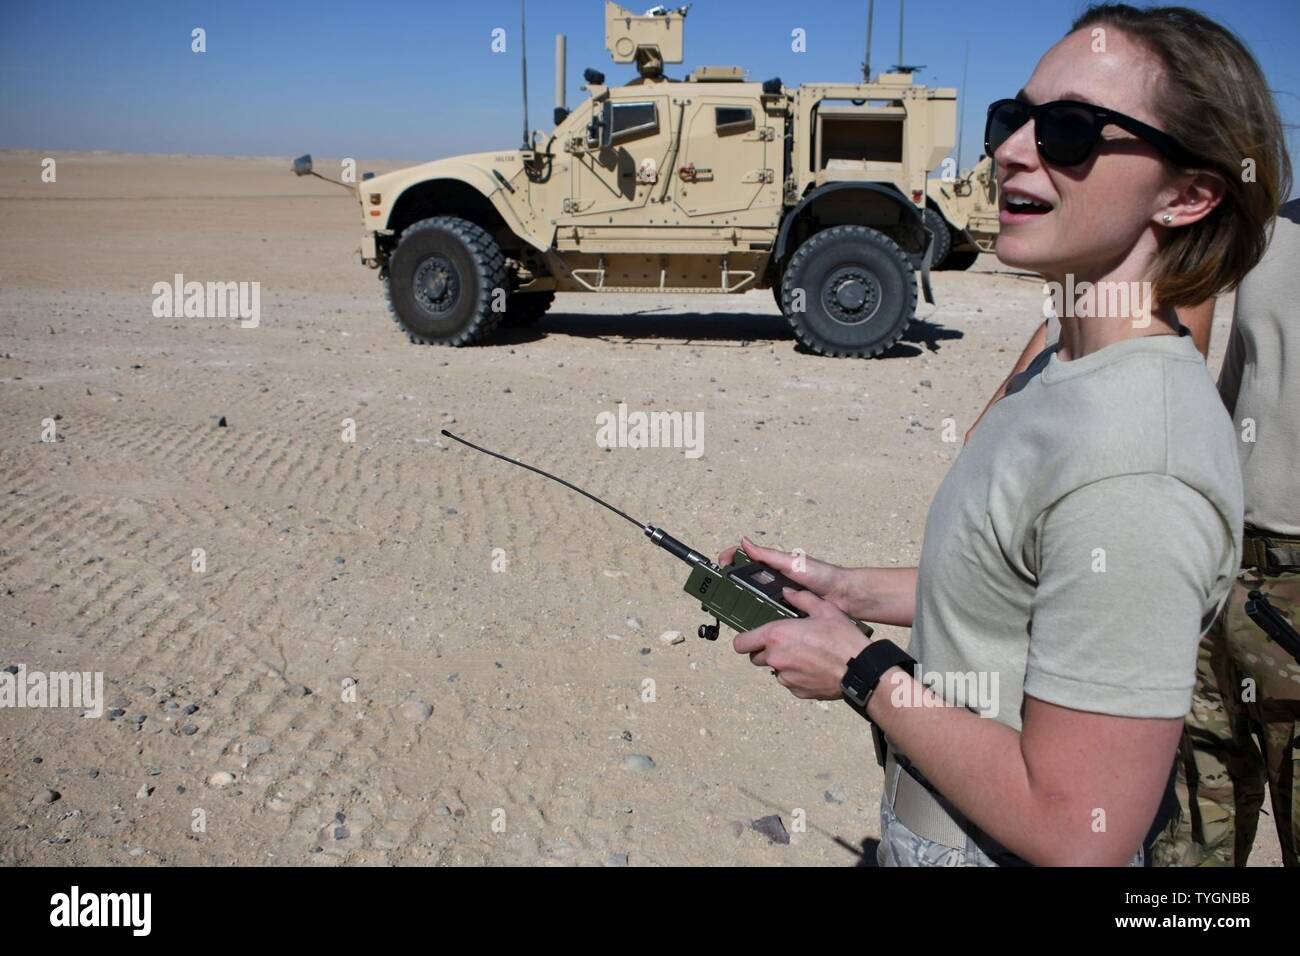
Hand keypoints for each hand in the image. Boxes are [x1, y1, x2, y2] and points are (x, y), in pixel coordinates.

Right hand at [718, 536, 856, 615]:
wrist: (844, 597)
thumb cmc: (823, 575)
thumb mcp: (792, 563)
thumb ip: (768, 555)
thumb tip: (745, 541)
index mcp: (773, 566)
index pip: (745, 559)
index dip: (731, 559)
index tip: (721, 564)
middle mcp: (773, 581)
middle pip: (745, 582)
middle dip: (731, 585)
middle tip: (719, 591)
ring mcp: (778, 597)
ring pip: (753, 601)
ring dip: (743, 603)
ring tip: (732, 608)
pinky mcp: (784, 613)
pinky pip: (767, 615)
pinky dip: (759, 618)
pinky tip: (753, 622)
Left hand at [733, 587, 870, 699]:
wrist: (859, 669)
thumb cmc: (842, 638)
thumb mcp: (824, 609)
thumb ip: (801, 599)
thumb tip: (788, 592)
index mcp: (777, 636)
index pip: (741, 643)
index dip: (745, 640)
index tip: (752, 637)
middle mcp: (776, 658)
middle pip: (756, 657)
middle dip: (766, 651)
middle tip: (786, 643)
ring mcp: (786, 677)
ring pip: (775, 670)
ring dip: (783, 664)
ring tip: (805, 655)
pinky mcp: (797, 691)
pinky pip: (790, 682)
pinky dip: (797, 676)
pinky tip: (813, 668)